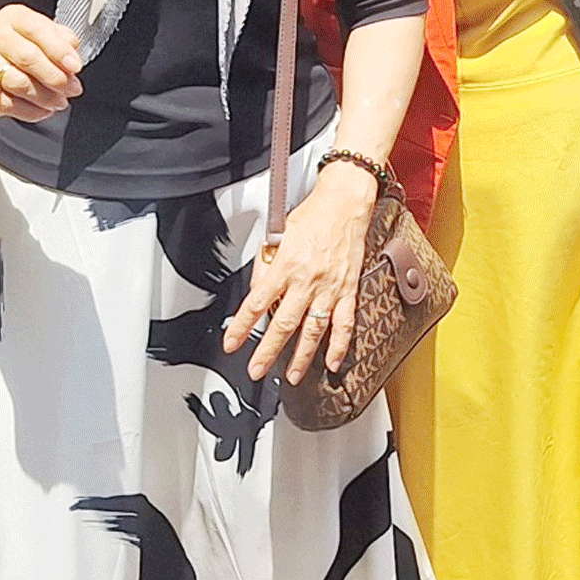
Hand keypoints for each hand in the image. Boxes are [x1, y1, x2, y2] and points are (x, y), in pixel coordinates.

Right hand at [0, 7, 81, 120]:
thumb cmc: (16, 50)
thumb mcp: (40, 35)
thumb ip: (61, 40)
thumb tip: (73, 54)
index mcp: (14, 17)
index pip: (38, 30)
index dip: (59, 50)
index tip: (75, 66)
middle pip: (28, 58)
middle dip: (56, 77)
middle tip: (72, 88)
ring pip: (19, 83)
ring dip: (46, 96)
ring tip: (59, 101)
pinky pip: (9, 104)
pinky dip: (32, 110)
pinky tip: (43, 109)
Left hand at [221, 164, 379, 382]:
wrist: (345, 204)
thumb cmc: (314, 215)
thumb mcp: (279, 234)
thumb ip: (266, 264)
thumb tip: (257, 290)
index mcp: (285, 265)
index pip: (257, 302)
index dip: (242, 326)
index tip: (232, 343)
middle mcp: (307, 280)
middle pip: (283, 323)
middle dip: (268, 351)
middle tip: (256, 369)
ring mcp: (329, 287)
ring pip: (313, 329)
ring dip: (301, 356)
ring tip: (291, 375)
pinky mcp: (348, 289)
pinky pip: (344, 323)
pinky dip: (339, 345)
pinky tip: (332, 361)